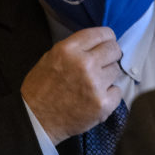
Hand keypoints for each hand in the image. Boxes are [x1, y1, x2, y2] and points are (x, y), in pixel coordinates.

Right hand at [21, 27, 122, 144]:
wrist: (36, 120)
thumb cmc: (41, 89)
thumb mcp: (51, 57)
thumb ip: (75, 48)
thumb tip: (98, 44)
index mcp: (69, 49)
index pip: (102, 34)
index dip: (107, 38)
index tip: (107, 43)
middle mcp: (84, 64)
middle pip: (114, 50)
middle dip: (110, 55)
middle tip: (103, 63)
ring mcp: (95, 85)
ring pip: (116, 70)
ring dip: (108, 76)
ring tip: (92, 84)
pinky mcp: (102, 104)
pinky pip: (118, 92)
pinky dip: (109, 95)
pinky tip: (95, 98)